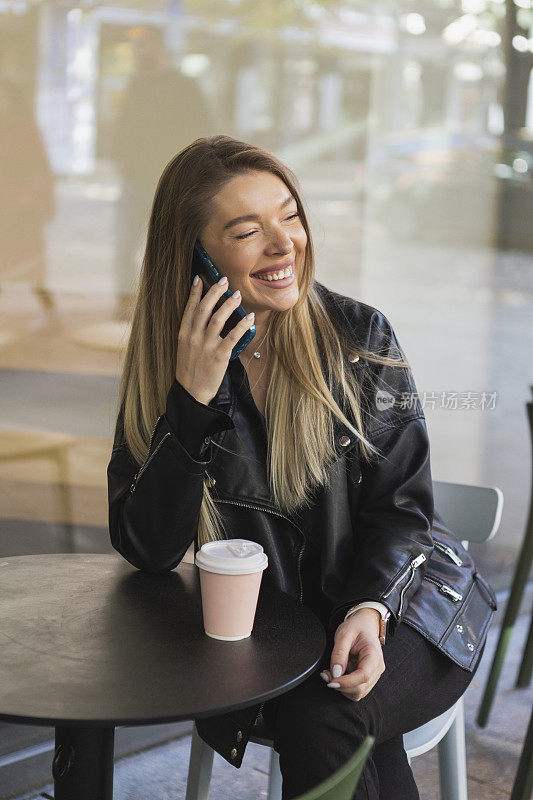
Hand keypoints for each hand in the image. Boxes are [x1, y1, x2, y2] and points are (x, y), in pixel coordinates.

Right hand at [176, 275, 254, 404]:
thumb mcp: (184, 348)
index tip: (199, 278)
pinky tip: (249, 318)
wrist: (192, 392)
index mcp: (184, 334)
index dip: (194, 292)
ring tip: (237, 295)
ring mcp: (206, 346)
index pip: (189, 308)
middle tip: (224, 280)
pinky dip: (242, 326)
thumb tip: (203, 316)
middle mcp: (193, 337)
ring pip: (217, 319)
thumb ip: (192, 332)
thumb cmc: (190, 370)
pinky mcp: (219, 356)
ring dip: (228, 304)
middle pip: (204, 308)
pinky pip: (232, 337)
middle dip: (214, 292)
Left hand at [320, 608, 384, 701]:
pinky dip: (345, 687)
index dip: (346, 682)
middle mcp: (377, 668)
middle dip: (341, 685)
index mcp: (374, 655)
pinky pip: (356, 689)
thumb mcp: (344, 634)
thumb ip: (339, 653)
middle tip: (325, 674)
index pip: (363, 676)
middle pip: (360, 688)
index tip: (331, 681)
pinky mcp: (368, 678)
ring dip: (342, 688)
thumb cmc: (356, 627)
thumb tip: (336, 673)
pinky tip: (337, 676)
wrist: (365, 625)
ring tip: (330, 673)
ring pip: (358, 692)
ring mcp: (374, 675)